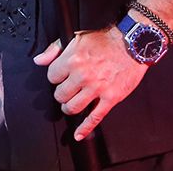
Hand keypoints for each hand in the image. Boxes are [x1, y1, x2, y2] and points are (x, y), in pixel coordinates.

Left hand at [33, 26, 147, 141]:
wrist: (132, 44)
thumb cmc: (106, 40)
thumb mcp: (77, 37)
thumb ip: (55, 49)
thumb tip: (39, 60)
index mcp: (73, 60)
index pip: (52, 77)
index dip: (56, 78)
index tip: (60, 77)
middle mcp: (83, 75)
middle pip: (60, 95)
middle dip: (61, 94)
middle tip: (66, 91)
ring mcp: (97, 88)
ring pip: (73, 108)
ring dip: (69, 108)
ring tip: (72, 104)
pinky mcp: (110, 98)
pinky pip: (94, 118)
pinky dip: (85, 129)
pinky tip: (79, 134)